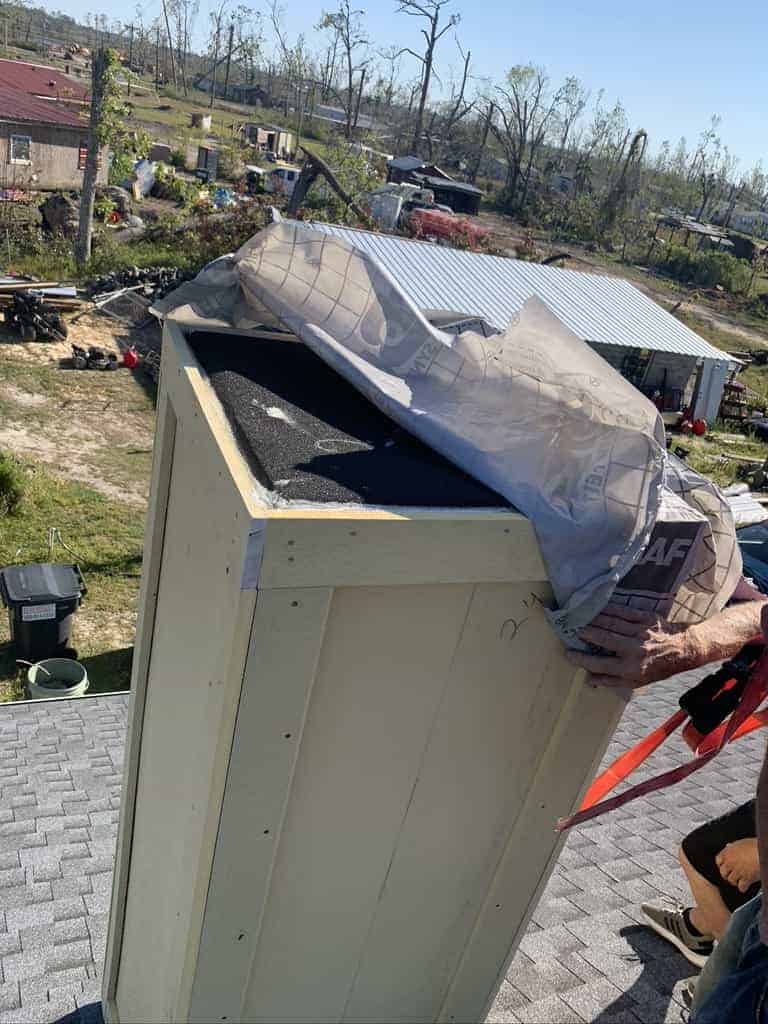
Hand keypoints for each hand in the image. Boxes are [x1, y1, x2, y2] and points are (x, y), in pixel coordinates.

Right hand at [566, 604, 699, 689]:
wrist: (683, 650)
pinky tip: (597, 608)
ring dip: (593, 620)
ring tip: (579, 618)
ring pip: (611, 624)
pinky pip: (623, 612)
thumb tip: (589, 679)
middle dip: (585, 634)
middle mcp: (634, 650)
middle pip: (603, 639)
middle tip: (570, 629)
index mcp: (630, 669)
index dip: (581, 659)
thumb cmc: (657, 668)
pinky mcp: (646, 618)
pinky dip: (608, 609)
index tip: (568, 653)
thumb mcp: (636, 682)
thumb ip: (611, 681)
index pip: (600, 664)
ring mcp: (640, 632)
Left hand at [716, 838, 759, 892]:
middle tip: (731, 874)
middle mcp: (730, 862)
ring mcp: (738, 871)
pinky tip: (745, 886)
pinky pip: (741, 887)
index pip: (718, 861)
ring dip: (734, 881)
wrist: (762, 852)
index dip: (722, 864)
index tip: (724, 866)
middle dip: (727, 874)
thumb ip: (733, 846)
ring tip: (738, 880)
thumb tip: (730, 846)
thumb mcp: (741, 842)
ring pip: (731, 880)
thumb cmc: (754, 845)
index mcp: (727, 852)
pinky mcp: (746, 879)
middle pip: (723, 872)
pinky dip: (743, 888)